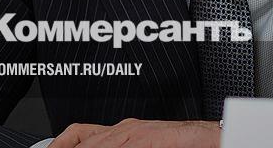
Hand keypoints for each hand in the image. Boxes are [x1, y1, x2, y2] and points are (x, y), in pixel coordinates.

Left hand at [48, 118, 220, 147]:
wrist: (209, 137)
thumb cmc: (181, 144)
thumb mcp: (144, 147)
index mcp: (123, 130)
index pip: (83, 134)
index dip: (63, 143)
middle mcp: (125, 127)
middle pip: (82, 135)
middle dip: (62, 146)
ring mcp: (135, 131)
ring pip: (96, 141)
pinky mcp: (146, 138)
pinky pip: (118, 145)